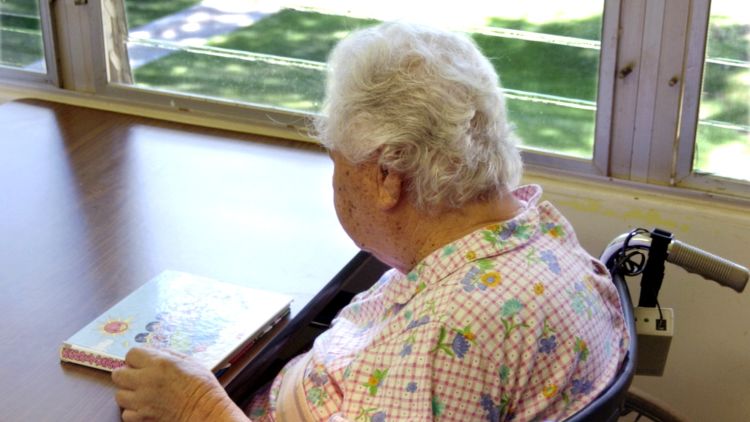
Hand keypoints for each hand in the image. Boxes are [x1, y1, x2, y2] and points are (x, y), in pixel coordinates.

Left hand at [112, 347, 247, 421]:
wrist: (206, 412)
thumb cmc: (202, 386)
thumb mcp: (188, 361)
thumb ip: (167, 355)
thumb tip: (153, 353)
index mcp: (159, 363)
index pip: (131, 354)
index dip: (136, 358)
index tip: (142, 363)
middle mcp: (146, 380)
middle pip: (118, 374)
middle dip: (127, 374)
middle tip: (138, 378)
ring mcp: (142, 401)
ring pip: (119, 395)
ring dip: (129, 393)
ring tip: (142, 394)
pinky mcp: (141, 418)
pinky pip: (126, 413)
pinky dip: (133, 411)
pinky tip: (145, 407)